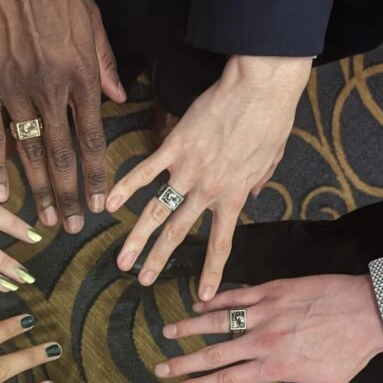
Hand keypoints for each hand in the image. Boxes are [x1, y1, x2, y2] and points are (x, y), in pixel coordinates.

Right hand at [0, 0, 125, 232]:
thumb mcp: (90, 21)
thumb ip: (104, 62)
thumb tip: (118, 98)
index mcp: (82, 75)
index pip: (93, 138)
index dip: (97, 175)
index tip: (99, 203)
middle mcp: (52, 89)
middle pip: (65, 155)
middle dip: (71, 195)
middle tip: (74, 226)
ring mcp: (16, 89)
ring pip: (32, 152)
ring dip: (40, 191)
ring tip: (46, 220)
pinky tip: (1, 195)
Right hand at [108, 55, 310, 299]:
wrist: (260, 88)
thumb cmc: (270, 119)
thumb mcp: (271, 159)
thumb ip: (257, 182)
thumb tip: (252, 193)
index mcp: (234, 196)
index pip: (220, 242)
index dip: (212, 271)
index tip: (204, 295)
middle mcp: (208, 190)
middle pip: (178, 234)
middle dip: (158, 261)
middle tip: (143, 281)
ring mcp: (189, 170)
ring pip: (157, 212)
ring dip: (137, 238)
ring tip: (122, 260)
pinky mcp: (174, 147)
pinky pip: (145, 171)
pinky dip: (126, 187)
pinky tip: (110, 204)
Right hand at [156, 275, 382, 382]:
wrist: (371, 310)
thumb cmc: (350, 352)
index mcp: (275, 367)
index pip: (226, 380)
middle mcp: (264, 341)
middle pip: (213, 354)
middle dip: (183, 363)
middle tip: (160, 369)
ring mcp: (267, 313)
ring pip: (219, 321)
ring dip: (190, 327)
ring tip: (167, 332)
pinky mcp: (273, 290)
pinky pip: (238, 296)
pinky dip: (216, 300)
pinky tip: (199, 304)